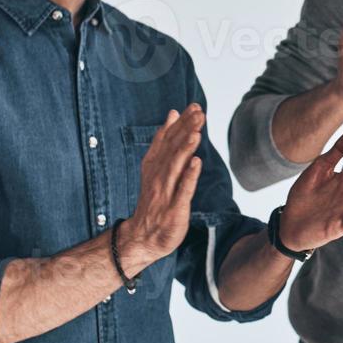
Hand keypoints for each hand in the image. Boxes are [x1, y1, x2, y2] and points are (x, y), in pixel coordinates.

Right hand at [120, 106, 203, 265]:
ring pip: (175, 167)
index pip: (167, 140)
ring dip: (186, 149)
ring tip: (196, 132)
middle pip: (172, 149)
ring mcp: (165, 192)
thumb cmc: (155, 200)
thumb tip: (173, 113)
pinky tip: (196, 163)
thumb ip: (165, 140)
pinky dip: (188, 177)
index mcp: (154, 165)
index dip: (180, 123)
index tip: (193, 107)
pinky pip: (182, 191)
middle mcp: (158, 176)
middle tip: (199, 113)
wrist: (144, 236)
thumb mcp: (157, 166)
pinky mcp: (174, 209)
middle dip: (186, 130)